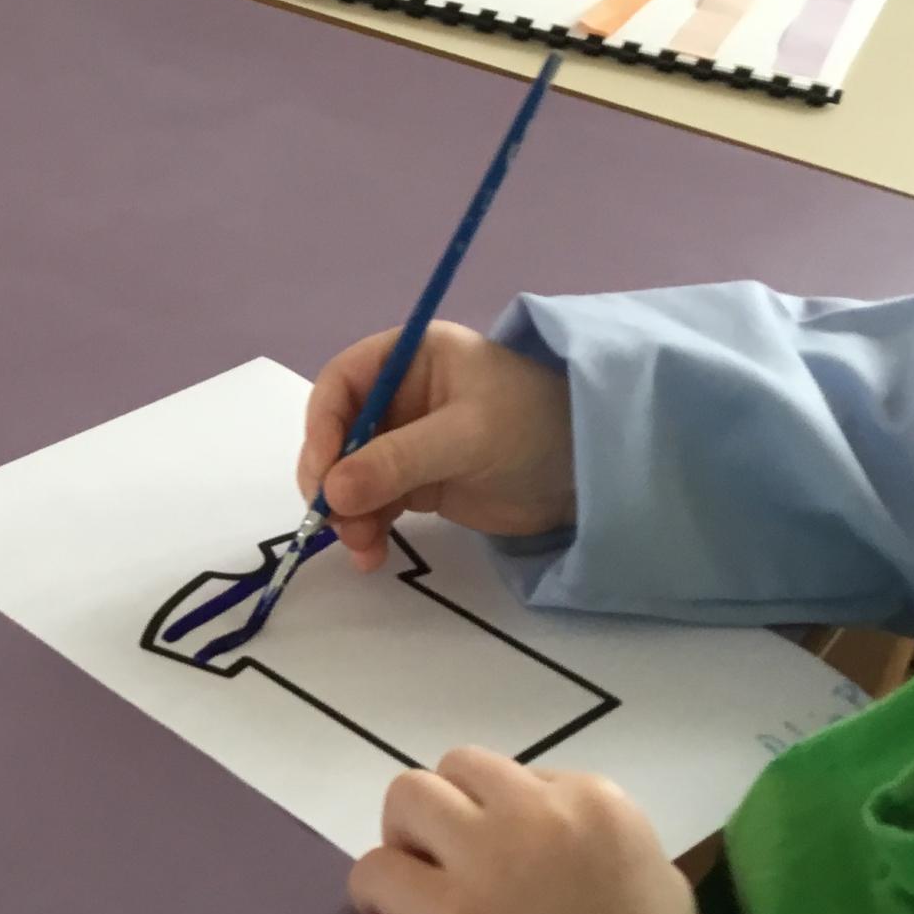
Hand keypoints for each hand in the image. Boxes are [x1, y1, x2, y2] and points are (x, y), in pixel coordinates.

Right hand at [298, 322, 574, 570]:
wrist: (591, 473)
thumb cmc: (535, 426)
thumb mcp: (468, 436)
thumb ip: (399, 461)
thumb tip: (332, 492)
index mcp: (409, 359)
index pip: (342, 384)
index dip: (322, 426)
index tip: (322, 474)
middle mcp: (398, 396)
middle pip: (337, 435)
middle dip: (332, 480)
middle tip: (335, 521)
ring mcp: (403, 442)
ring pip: (349, 477)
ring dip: (346, 514)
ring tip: (363, 548)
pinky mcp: (414, 482)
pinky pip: (371, 504)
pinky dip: (365, 529)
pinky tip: (372, 555)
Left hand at [349, 750, 714, 913]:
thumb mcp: (654, 880)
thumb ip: (597, 846)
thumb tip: (552, 851)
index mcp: (599, 802)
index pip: (523, 778)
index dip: (502, 819)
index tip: (501, 863)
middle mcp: (541, 811)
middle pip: (461, 770)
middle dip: (447, 811)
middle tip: (445, 864)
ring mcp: (490, 855)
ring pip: (410, 795)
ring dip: (403, 836)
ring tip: (413, 884)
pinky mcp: (448, 910)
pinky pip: (377, 868)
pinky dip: (370, 891)